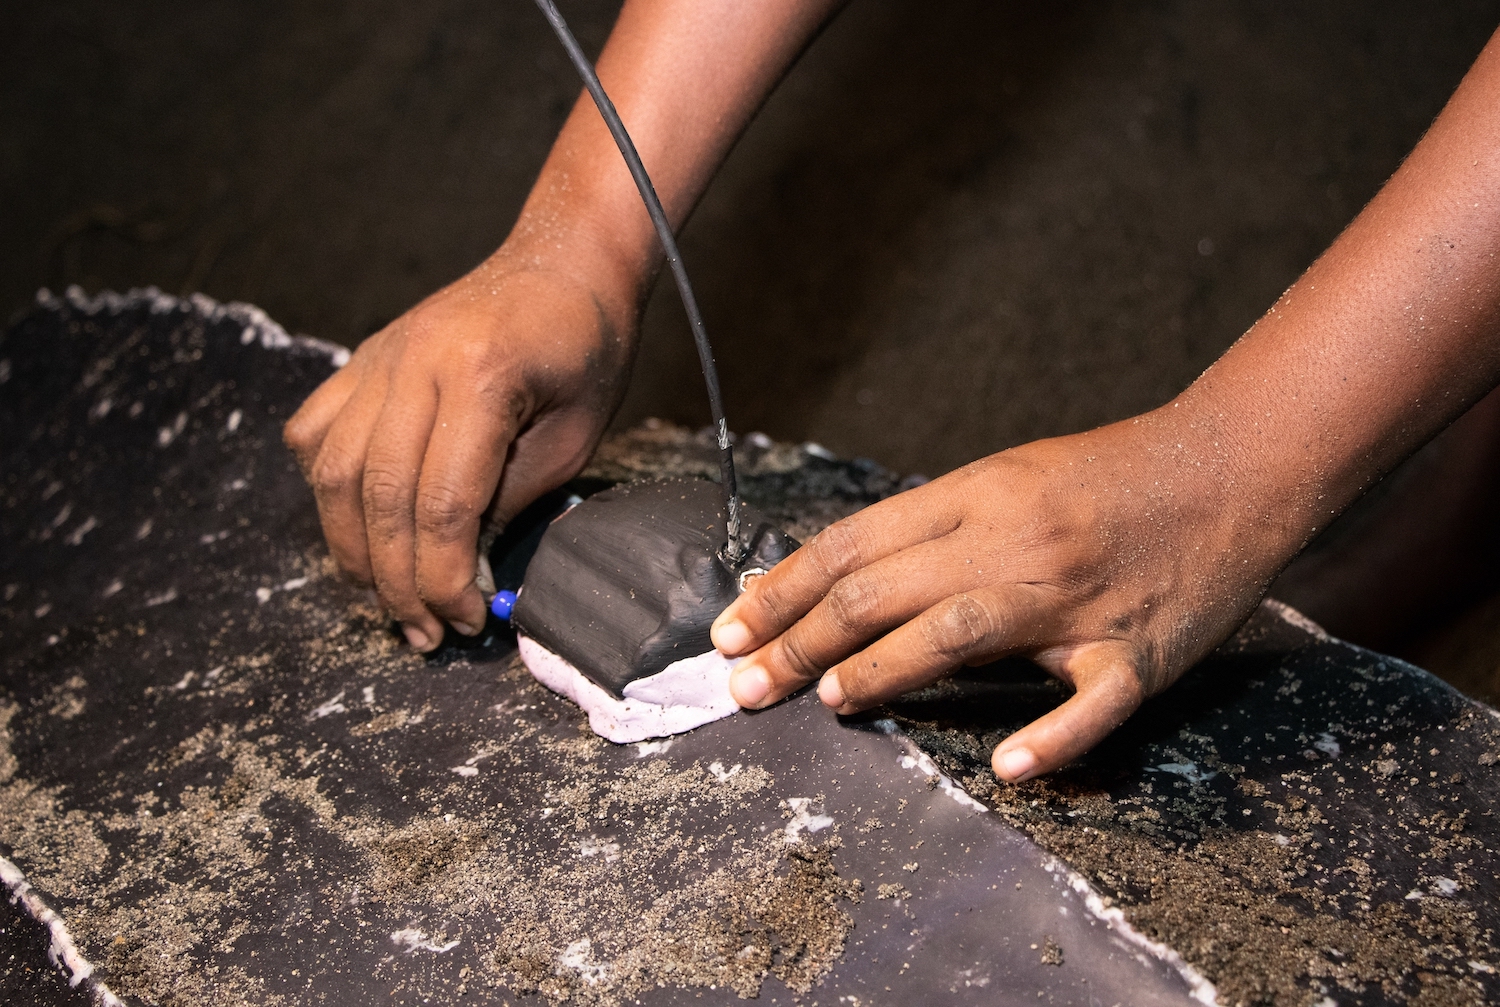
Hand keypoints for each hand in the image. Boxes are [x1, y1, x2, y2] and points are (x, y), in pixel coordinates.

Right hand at [284, 251, 633, 649]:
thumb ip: (511, 499)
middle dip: (396, 581)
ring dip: (353, 549)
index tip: (465, 619)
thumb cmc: (587, 349)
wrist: (564, 262)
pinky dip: (327, 491)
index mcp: (481, 377)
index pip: (440, 504)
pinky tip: (360, 526)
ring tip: (389, 598)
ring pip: (331, 472)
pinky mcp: (362, 359)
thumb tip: (458, 570)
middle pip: (377, 496)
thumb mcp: (575, 436)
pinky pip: (315, 434)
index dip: (443, 577)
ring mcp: (379, 357)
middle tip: (424, 632)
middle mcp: (414, 363)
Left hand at [711, 413, 1284, 781]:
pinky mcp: (1137, 651)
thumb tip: (835, 574)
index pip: (856, 545)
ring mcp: (1077, 599)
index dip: (785, 590)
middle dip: (802, 641)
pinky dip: (1051, 737)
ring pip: (961, 633)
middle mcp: (1016, 543)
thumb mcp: (1007, 476)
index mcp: (978, 495)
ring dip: (885, 670)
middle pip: (886, 591)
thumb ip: (930, 526)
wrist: (1230, 464)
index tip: (731, 629)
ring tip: (829, 702)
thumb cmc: (1107, 476)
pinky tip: (1007, 765)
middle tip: (744, 685)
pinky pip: (1092, 702)